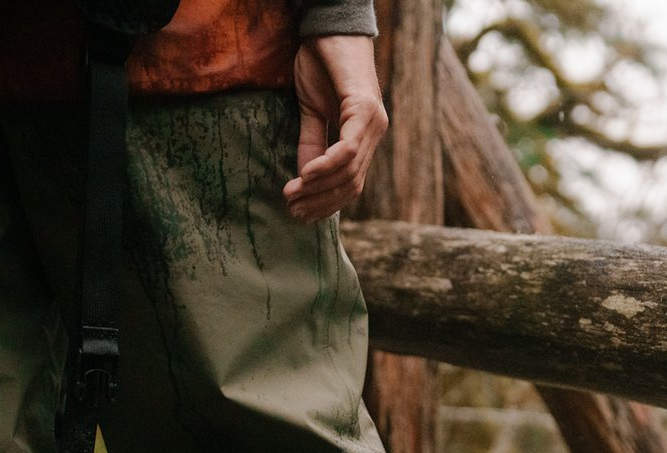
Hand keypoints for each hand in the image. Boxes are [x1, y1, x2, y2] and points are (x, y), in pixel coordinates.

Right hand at [284, 35, 386, 223]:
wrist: (328, 25)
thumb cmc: (321, 64)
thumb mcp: (311, 112)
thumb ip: (312, 145)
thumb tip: (303, 180)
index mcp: (365, 137)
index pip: (350, 185)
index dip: (325, 205)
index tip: (299, 214)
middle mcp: (375, 132)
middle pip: (351, 185)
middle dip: (319, 203)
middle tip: (291, 210)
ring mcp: (374, 122)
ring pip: (350, 172)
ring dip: (318, 188)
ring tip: (291, 194)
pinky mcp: (365, 109)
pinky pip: (348, 149)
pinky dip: (326, 166)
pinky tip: (305, 175)